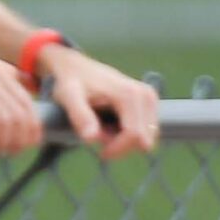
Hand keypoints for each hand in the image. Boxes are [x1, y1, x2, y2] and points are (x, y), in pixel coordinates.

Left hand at [38, 44, 161, 158]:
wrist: (77, 67)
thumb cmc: (71, 82)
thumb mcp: (69, 97)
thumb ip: (80, 116)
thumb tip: (92, 138)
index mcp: (130, 95)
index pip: (134, 135)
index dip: (117, 149)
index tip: (100, 151)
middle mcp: (146, 95)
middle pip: (143, 140)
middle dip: (121, 145)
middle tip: (99, 133)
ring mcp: (150, 98)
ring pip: (146, 138)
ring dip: (124, 141)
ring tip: (103, 127)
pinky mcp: (149, 102)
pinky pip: (145, 131)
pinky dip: (128, 134)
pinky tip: (111, 124)